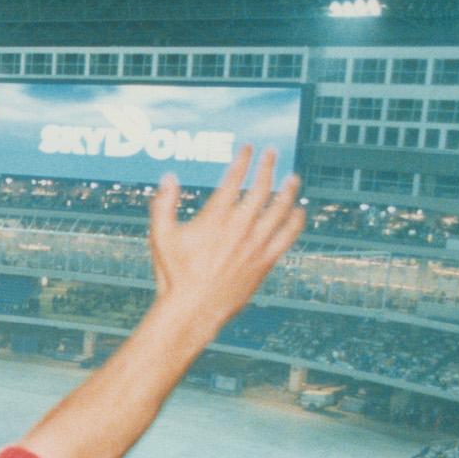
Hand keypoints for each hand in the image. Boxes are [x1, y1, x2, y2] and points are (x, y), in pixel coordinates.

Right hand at [147, 145, 304, 332]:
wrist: (193, 310)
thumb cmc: (173, 274)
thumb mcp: (160, 236)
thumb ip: (163, 204)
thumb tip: (169, 178)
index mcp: (215, 218)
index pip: (234, 179)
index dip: (243, 160)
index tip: (249, 148)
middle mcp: (239, 227)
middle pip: (262, 188)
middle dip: (268, 166)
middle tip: (272, 153)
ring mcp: (255, 244)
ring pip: (280, 209)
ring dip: (288, 190)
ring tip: (293, 178)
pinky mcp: (265, 261)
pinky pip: (287, 236)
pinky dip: (295, 222)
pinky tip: (298, 213)